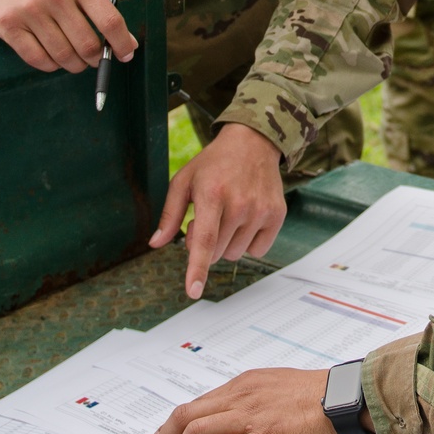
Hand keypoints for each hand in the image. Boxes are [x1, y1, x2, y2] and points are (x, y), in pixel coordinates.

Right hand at [0, 0, 136, 71]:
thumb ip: (104, 10)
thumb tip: (129, 44)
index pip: (109, 20)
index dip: (121, 43)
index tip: (127, 54)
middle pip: (86, 44)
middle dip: (96, 59)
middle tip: (95, 59)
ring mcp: (30, 11)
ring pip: (64, 56)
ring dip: (75, 65)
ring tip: (76, 60)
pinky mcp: (9, 26)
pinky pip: (39, 60)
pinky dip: (52, 66)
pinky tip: (55, 59)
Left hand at [149, 124, 286, 298]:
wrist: (253, 142)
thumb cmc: (214, 164)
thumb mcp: (184, 181)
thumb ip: (169, 214)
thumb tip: (156, 243)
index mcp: (212, 194)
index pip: (205, 240)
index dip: (198, 268)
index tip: (193, 291)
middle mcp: (239, 203)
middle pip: (217, 252)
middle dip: (208, 242)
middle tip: (211, 216)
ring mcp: (261, 209)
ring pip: (236, 253)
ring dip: (228, 242)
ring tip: (229, 214)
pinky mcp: (277, 214)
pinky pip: (258, 250)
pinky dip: (249, 241)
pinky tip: (247, 219)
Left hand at [150, 367, 350, 433]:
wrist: (351, 398)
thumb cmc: (325, 398)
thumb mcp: (282, 389)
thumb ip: (259, 401)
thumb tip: (245, 421)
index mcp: (246, 383)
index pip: (197, 403)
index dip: (173, 425)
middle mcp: (242, 394)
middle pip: (186, 415)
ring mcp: (252, 415)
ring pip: (196, 432)